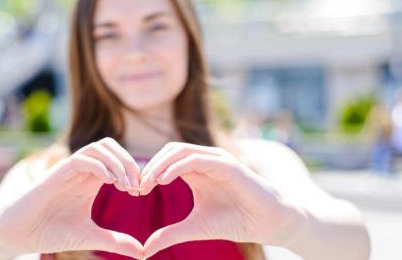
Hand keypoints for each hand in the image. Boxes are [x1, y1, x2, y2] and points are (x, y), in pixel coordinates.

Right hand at [0, 137, 143, 258]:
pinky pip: (82, 158)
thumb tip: (143, 252)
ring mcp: (70, 170)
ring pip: (99, 147)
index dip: (134, 171)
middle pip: (111, 147)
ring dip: (117, 162)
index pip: (119, 160)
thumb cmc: (51, 232)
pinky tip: (109, 182)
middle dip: (129, 162)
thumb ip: (116, 241)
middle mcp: (83, 171)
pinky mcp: (57, 173)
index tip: (141, 192)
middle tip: (137, 186)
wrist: (19, 235)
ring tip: (125, 185)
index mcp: (92, 180)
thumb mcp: (91, 237)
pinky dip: (100, 165)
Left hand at [139, 142, 306, 257]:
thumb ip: (169, 234)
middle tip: (135, 186)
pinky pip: (196, 159)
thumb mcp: (195, 228)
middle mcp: (205, 160)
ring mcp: (216, 159)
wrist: (267, 223)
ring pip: (180, 151)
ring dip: (159, 164)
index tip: (133, 192)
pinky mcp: (227, 164)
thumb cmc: (234, 221)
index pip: (165, 161)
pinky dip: (176, 167)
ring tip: (145, 183)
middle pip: (169, 152)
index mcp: (196, 170)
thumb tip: (143, 250)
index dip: (147, 173)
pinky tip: (162, 180)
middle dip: (149, 166)